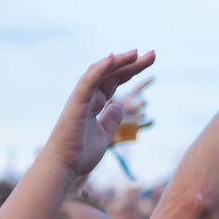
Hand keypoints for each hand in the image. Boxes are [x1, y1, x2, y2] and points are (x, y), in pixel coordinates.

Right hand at [43, 50, 155, 178]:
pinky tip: (113, 59)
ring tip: (137, 53)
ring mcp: (81, 98)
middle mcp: (88, 96)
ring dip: (119, 61)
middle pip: (111, 73)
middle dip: (132, 63)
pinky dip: (100, 69)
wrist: (65, 165)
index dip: (131, 71)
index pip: (115, 81)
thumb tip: (119, 106)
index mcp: (95, 103)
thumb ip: (111, 119)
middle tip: (152, 54)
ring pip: (100, 73)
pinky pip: (88, 82)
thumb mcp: (105, 134)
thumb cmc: (81, 152)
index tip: (148, 62)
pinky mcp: (76, 103)